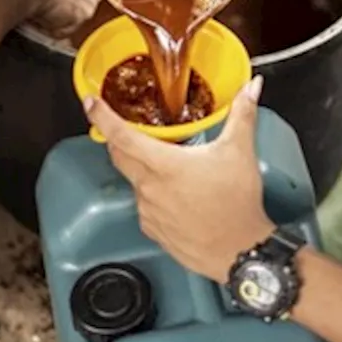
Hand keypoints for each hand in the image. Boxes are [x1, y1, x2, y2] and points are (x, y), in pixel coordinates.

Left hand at [83, 76, 274, 280]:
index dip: (102, 116)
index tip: (91, 103)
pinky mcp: (153, 230)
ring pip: (134, 181)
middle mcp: (150, 188)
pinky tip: (177, 195)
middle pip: (119, 156)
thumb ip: (242, 114)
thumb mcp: (240, 152)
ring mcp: (149, 211)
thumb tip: (251, 87)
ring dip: (144, 170)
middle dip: (120, 140)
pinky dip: (153, 195)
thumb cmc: (238, 205)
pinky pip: (144, 205)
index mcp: (165, 164)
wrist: (241, 253)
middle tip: (133, 130)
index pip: (121, 136)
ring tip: (172, 168)